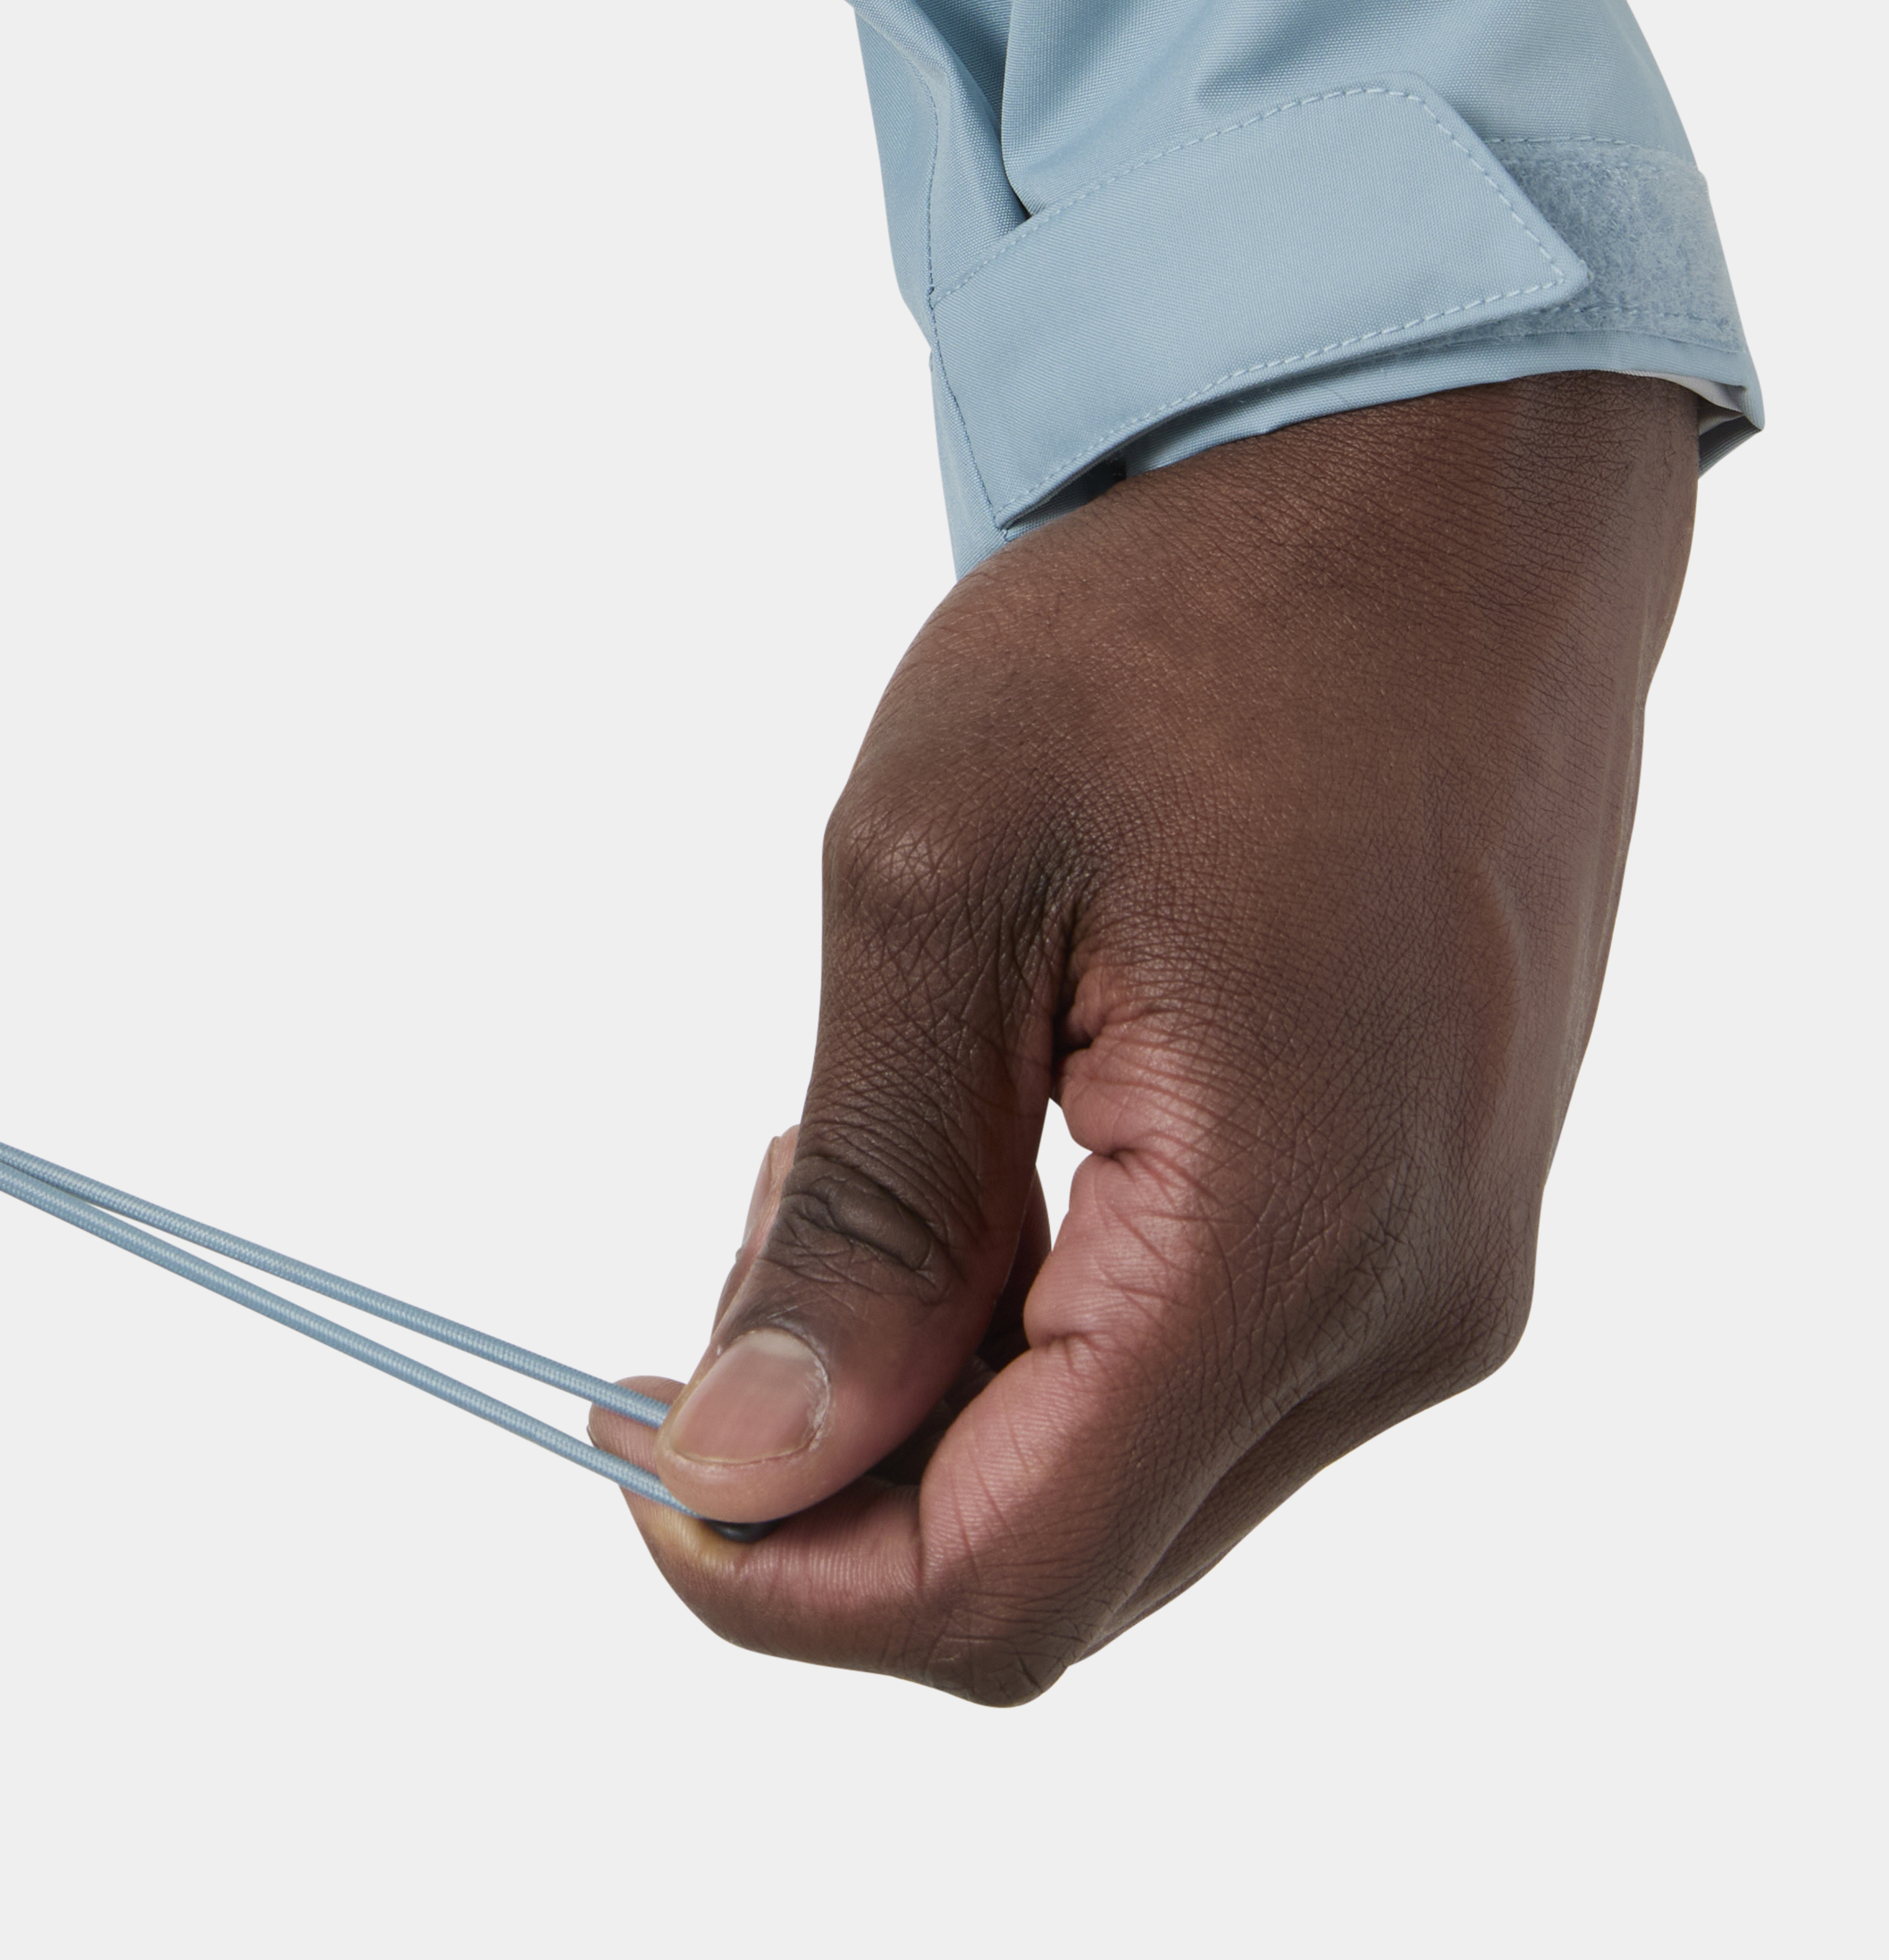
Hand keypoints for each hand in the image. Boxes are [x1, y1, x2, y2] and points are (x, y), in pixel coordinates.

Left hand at [589, 371, 1699, 1700]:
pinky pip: (1209, 1371)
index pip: (1006, 1578)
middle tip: (696, 1300)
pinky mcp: (1428, 1212)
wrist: (1431, 487)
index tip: (626, 1456)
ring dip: (938, 1395)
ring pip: (1133, 1477)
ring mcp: (1439, 1271)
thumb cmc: (1180, 631)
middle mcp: (1407, 1309)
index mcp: (1290, 1235)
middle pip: (1070, 1559)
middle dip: (843, 1481)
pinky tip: (966, 1146)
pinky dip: (1042, 1327)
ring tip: (828, 1168)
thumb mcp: (941, 882)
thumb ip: (868, 1211)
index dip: (784, 1578)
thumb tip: (749, 1466)